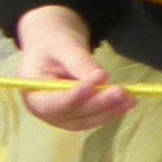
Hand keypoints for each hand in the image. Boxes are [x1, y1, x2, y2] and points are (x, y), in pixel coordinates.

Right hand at [13, 6, 131, 131]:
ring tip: (130, 99)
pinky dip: (109, 111)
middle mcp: (43, 110)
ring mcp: (59, 114)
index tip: (92, 86)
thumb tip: (100, 78)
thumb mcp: (63, 45)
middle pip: (71, 114)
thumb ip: (79, 62)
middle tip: (120, 91)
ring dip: (108, 111)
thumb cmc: (53, 41)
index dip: (72, 98)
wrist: (53, 43)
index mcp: (32, 93)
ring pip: (84, 119)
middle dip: (97, 104)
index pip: (50, 103)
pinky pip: (91, 116)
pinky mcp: (74, 113)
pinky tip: (126, 102)